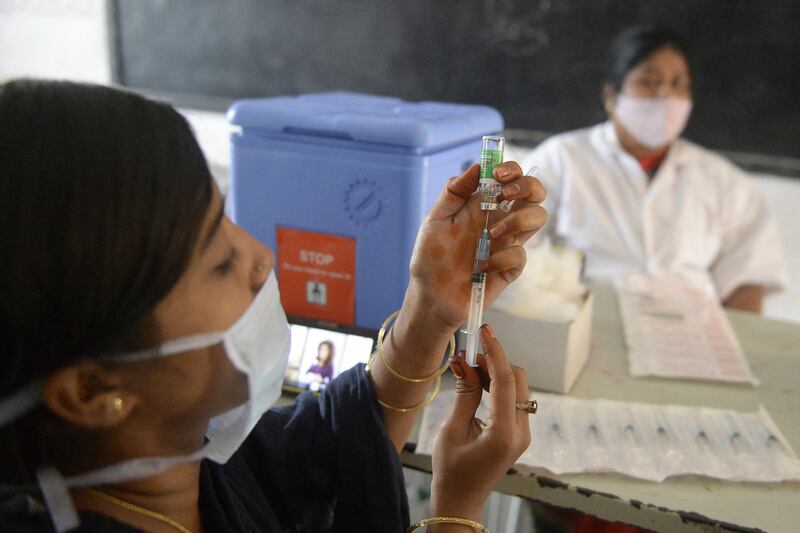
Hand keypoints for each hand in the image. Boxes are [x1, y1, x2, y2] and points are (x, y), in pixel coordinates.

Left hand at [407, 162, 546, 331]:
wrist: (430, 295)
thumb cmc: (431, 257)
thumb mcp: (435, 219)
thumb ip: (453, 191)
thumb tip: (476, 167)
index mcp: (484, 204)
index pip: (511, 178)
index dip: (512, 169)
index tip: (497, 173)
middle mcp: (501, 220)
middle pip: (535, 193)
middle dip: (527, 186)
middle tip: (505, 195)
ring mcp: (508, 243)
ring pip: (538, 218)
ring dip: (519, 219)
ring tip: (492, 233)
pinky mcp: (510, 268)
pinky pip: (520, 255)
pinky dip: (502, 258)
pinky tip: (481, 266)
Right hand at [430, 325, 530, 521]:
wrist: (461, 500)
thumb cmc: (451, 470)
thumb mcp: (453, 429)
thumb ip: (465, 392)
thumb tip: (465, 360)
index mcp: (504, 433)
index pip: (506, 380)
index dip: (495, 352)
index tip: (484, 331)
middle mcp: (521, 432)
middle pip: (518, 380)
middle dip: (496, 361)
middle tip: (469, 354)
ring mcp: (524, 433)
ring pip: (518, 388)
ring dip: (496, 373)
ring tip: (469, 369)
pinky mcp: (519, 433)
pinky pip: (515, 399)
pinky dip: (499, 386)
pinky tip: (478, 383)